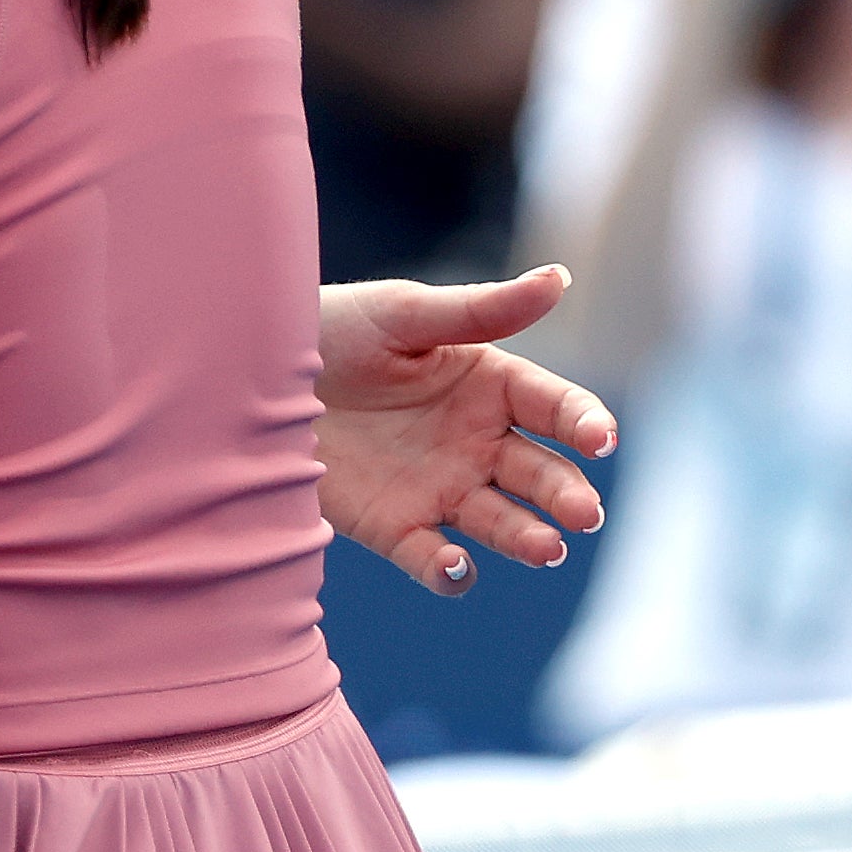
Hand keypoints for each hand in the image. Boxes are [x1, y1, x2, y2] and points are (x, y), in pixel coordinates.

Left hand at [316, 268, 612, 592]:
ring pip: (500, 522)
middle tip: (583, 514)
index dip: (583, 423)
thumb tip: (560, 278)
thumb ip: (482, 310)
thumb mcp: (404, 314)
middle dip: (566, 495)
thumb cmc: (332, 331)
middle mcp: (477, 443)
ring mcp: (440, 488)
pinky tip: (453, 564)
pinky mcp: (396, 527)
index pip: (555, 408)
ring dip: (526, 538)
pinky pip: (433, 559)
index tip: (600, 439)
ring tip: (544, 548)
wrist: (251, 379)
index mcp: (490, 386)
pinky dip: (449, 572)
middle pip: (539, 474)